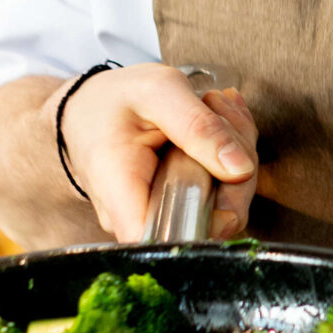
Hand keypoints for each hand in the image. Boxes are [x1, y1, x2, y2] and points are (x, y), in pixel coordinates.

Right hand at [56, 62, 257, 242]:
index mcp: (122, 195)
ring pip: (226, 204)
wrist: (92, 107)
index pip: (173, 240)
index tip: (230, 168)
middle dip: (238, 164)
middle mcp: (141, 219)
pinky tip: (218, 119)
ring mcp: (163, 217)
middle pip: (214, 222)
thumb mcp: (157, 92)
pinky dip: (231, 153)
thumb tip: (240, 169)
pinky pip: (223, 192)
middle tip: (220, 109)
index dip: (215, 216)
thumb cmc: (115, 99)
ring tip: (214, 106)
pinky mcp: (182, 207)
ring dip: (237, 151)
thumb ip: (198, 127)